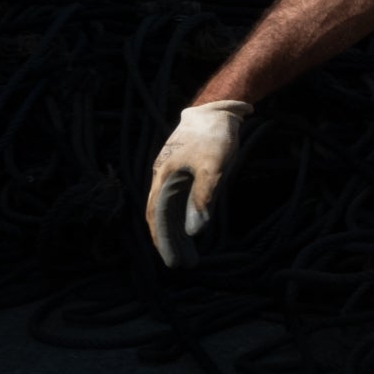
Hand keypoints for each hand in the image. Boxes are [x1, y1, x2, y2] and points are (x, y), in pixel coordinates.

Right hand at [144, 100, 251, 266]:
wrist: (216, 108)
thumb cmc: (214, 136)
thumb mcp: (214, 167)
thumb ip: (204, 197)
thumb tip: (195, 230)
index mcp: (164, 176)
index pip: (157, 216)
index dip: (163, 240)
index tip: (172, 262)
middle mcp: (163, 178)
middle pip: (161, 217)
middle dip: (170, 242)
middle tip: (184, 265)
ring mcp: (172, 175)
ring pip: (170, 210)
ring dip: (177, 233)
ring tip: (190, 256)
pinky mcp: (182, 173)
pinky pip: (178, 201)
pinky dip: (183, 218)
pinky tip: (192, 231)